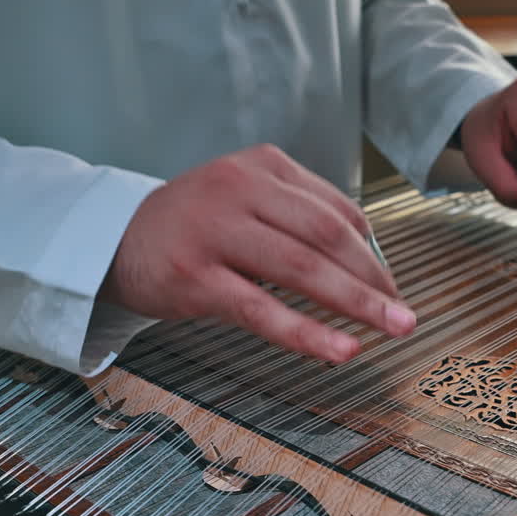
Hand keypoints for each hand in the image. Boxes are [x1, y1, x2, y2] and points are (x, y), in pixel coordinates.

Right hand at [100, 144, 415, 364]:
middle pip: (327, 236)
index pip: (337, 211)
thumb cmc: (193, 226)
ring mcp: (215, 232)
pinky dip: (306, 332)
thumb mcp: (246, 200)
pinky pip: (262, 310)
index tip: (391, 289)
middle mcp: (240, 190)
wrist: (112, 239)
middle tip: (405, 315)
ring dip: (354, 304)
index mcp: (263, 166)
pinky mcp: (195, 277)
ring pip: (301, 270)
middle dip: (374, 279)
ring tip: (390, 329)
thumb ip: (300, 218)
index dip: (373, 255)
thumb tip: (368, 264)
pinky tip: (338, 348)